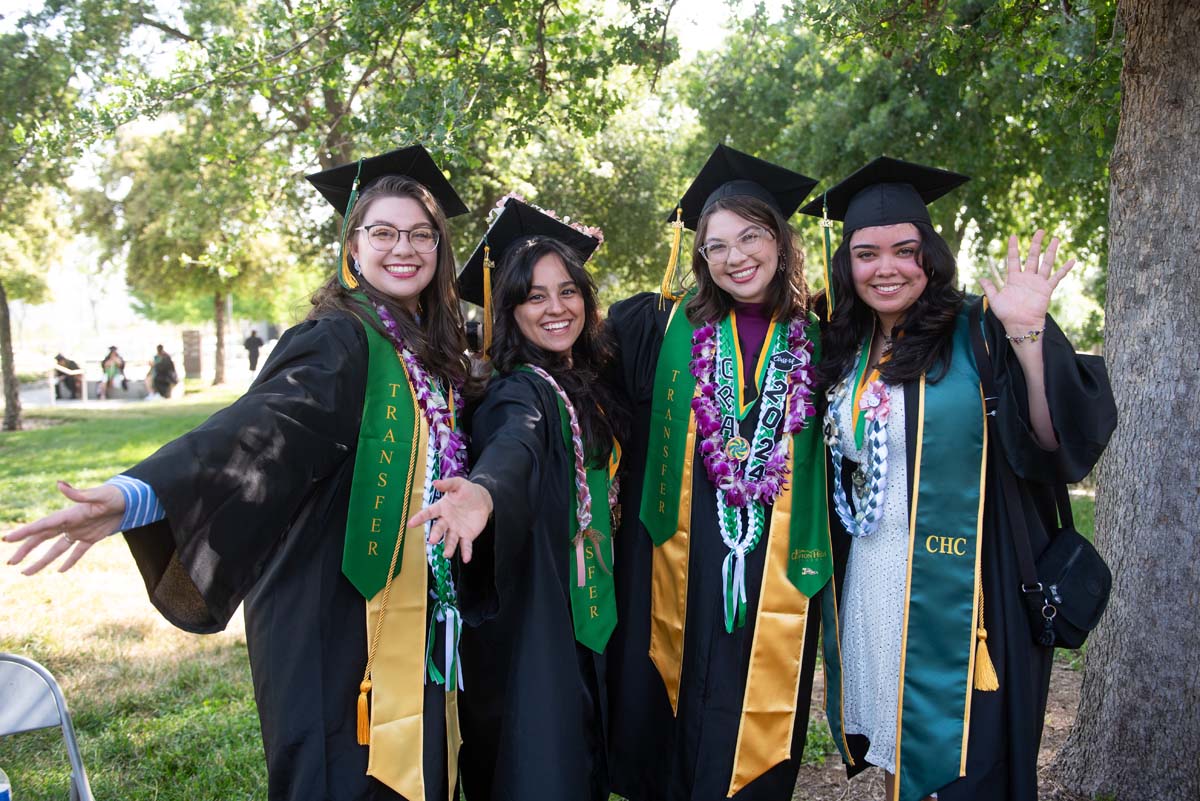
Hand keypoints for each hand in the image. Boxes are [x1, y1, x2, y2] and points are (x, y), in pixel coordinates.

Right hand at [4, 481, 124, 573]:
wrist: (133, 499)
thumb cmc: (115, 494)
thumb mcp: (98, 494)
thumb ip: (78, 493)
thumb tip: (59, 483)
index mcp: (68, 515)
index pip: (42, 526)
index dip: (24, 532)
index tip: (7, 539)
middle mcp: (70, 524)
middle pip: (42, 539)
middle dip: (25, 550)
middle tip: (10, 562)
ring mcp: (80, 531)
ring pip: (56, 549)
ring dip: (42, 561)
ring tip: (26, 573)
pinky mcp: (93, 537)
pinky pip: (78, 551)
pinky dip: (70, 561)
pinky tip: (60, 571)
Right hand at [407, 477, 492, 562]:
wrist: (482, 500)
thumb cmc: (467, 491)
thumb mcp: (458, 484)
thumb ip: (447, 484)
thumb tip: (435, 482)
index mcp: (442, 508)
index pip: (429, 513)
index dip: (419, 518)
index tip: (410, 524)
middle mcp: (446, 521)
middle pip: (439, 529)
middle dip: (435, 534)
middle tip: (432, 540)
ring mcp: (456, 530)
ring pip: (450, 540)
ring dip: (448, 547)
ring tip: (447, 554)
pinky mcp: (467, 536)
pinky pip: (465, 545)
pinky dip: (466, 552)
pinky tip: (466, 558)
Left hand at [980, 229, 1074, 334]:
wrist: (1019, 325)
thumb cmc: (1007, 314)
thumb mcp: (995, 299)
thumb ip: (989, 288)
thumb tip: (980, 278)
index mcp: (1014, 278)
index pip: (1013, 259)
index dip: (1013, 248)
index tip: (1013, 236)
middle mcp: (1027, 278)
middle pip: (1032, 257)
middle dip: (1035, 244)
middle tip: (1040, 230)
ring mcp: (1038, 282)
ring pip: (1046, 263)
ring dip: (1051, 251)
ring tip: (1056, 239)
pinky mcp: (1046, 289)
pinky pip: (1057, 277)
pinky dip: (1065, 269)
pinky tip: (1072, 260)